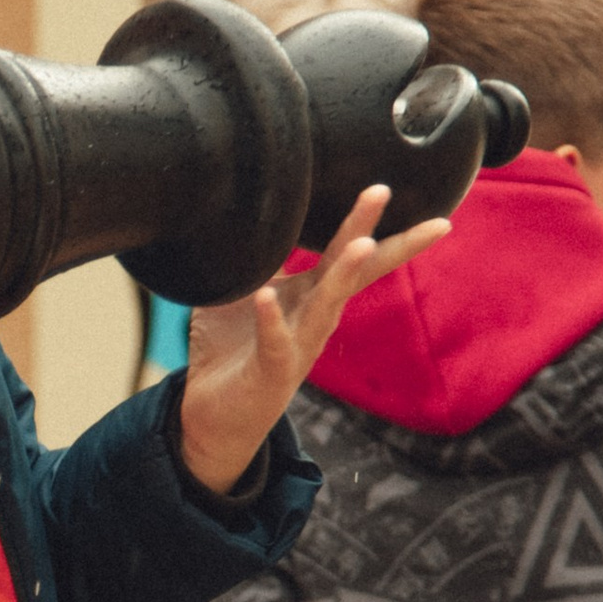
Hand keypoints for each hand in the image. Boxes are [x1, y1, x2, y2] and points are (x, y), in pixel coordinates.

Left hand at [177, 184, 450, 493]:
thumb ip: (253, 258)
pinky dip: (270, 319)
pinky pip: (274, 341)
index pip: (347, 253)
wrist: (213, 414)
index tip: (390, 187)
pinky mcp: (272, 370)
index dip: (368, 223)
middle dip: (380, 238)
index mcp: (310, 294)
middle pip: (354, 272)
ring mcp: (299, 345)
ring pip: (327, 305)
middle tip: (388, 195)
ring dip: (343, 274)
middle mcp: (314, 317)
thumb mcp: (241, 292)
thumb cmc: (232, 348)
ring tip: (362, 243)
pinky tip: (266, 297)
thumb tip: (248, 212)